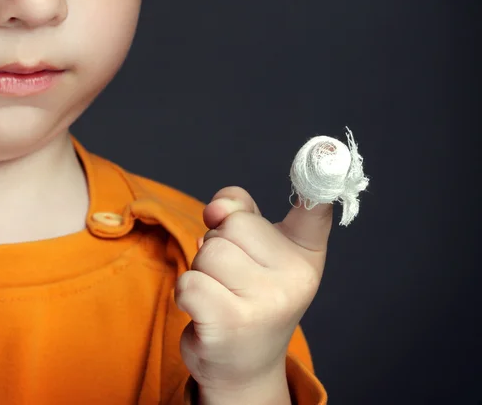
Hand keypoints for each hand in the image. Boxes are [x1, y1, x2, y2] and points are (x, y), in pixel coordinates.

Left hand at [174, 186, 332, 395]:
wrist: (243, 364)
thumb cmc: (248, 294)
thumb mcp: (254, 250)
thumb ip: (239, 211)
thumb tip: (217, 209)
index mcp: (305, 252)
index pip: (314, 207)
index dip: (320, 175)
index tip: (330, 151)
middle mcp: (295, 277)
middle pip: (232, 224)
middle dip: (218, 245)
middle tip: (232, 278)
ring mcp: (267, 302)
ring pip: (208, 251)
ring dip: (202, 269)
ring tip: (221, 293)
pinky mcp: (232, 322)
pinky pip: (189, 281)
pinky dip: (187, 293)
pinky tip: (206, 311)